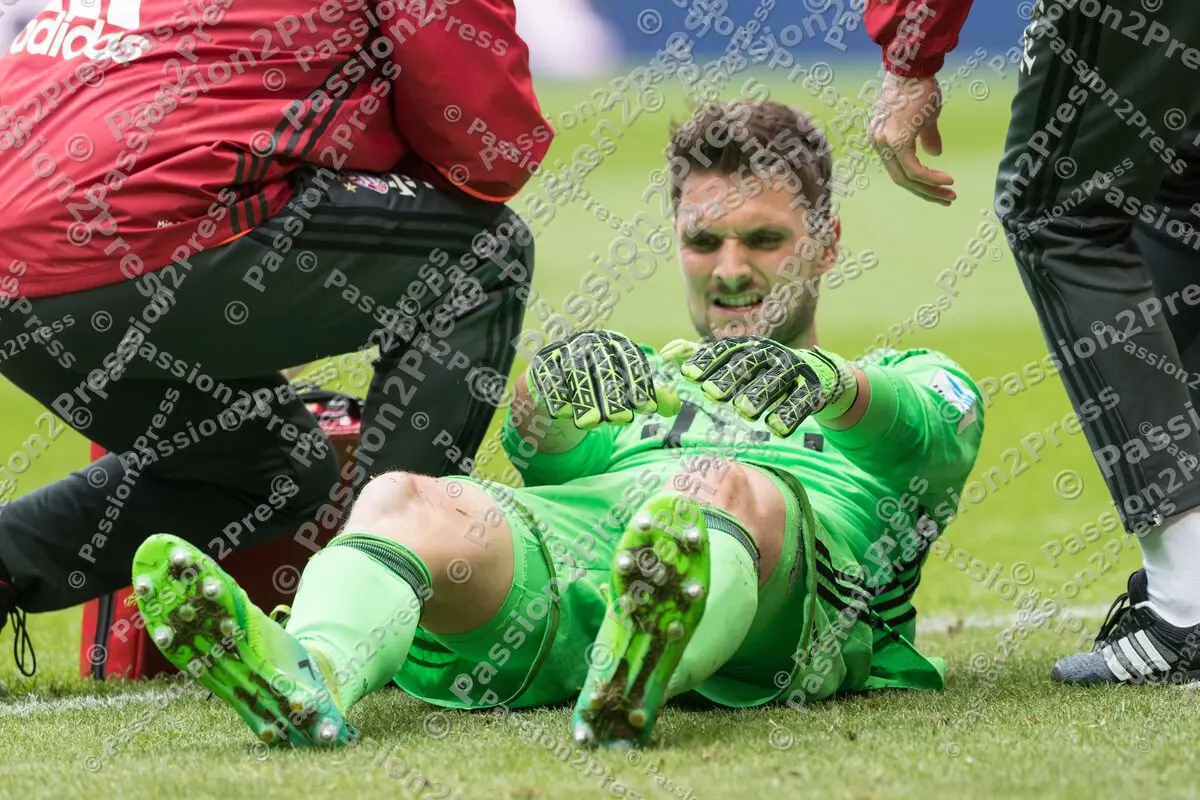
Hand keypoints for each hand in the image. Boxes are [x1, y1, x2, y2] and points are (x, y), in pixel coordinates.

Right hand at [528, 331, 680, 429]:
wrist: (561, 377)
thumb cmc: (602, 384)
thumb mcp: (627, 388)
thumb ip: (652, 397)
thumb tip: (674, 408)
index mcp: (615, 343)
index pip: (630, 360)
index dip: (639, 383)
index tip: (646, 407)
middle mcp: (591, 342)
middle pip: (604, 368)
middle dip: (613, 395)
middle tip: (622, 420)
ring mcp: (566, 350)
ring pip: (576, 374)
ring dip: (584, 399)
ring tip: (594, 423)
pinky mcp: (543, 362)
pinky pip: (550, 378)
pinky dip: (557, 396)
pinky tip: (564, 414)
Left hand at [671, 336, 856, 436]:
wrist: (820, 376)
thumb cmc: (767, 371)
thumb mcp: (738, 362)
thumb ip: (704, 358)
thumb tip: (667, 352)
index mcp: (751, 348)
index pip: (727, 351)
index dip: (707, 361)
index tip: (688, 374)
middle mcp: (772, 354)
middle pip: (750, 363)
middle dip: (730, 377)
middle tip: (711, 393)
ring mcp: (795, 370)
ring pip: (777, 380)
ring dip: (760, 394)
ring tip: (743, 410)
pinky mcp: (815, 389)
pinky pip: (803, 400)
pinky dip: (790, 413)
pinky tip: (775, 428)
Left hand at [869, 72, 955, 205]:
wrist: (913, 68)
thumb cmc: (919, 87)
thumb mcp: (924, 117)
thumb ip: (926, 137)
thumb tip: (934, 154)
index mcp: (881, 139)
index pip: (898, 170)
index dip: (918, 184)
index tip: (938, 190)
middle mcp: (878, 143)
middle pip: (900, 179)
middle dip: (925, 192)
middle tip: (946, 200)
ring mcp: (884, 143)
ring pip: (906, 178)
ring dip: (930, 189)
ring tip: (950, 195)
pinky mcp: (896, 140)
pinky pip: (913, 169)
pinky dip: (931, 178)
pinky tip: (946, 181)